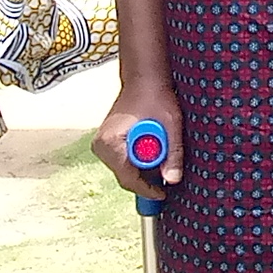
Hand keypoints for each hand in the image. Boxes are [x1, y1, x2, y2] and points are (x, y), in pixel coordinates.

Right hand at [91, 74, 183, 199]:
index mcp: (111, 142)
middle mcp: (101, 145)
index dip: (147, 189)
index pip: (128, 178)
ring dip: (143, 169)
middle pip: (125, 176)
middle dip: (146, 179)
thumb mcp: (171, 125)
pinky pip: (122, 161)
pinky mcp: (105, 142)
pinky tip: (151, 152)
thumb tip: (172, 180)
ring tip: (160, 157)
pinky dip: (137, 161)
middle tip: (167, 175)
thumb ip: (172, 153)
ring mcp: (101, 143)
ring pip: (124, 170)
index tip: (163, 194)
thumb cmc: (156, 97)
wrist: (144, 79)